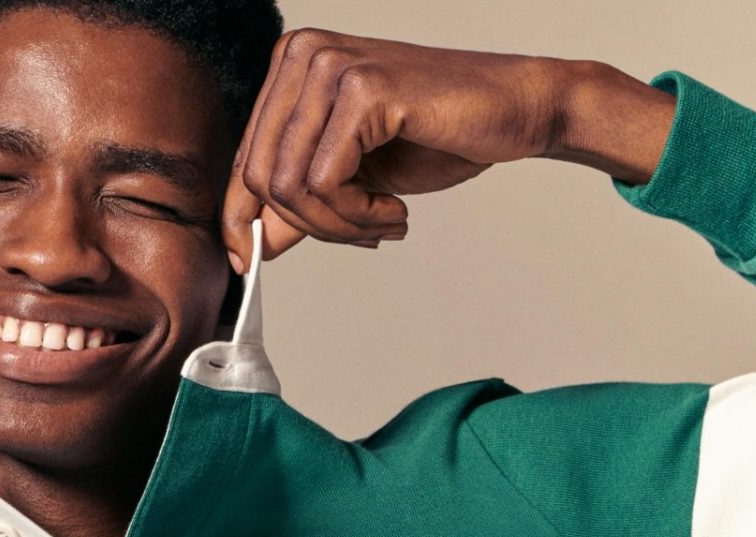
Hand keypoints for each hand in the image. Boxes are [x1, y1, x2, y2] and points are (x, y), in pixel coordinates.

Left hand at [222, 29, 576, 268]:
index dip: (240, 219)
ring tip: (383, 222)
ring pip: (289, 185)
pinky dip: (359, 214)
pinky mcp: (362, 89)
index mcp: (290, 67)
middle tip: (360, 236)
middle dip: (308, 227)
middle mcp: (302, 54)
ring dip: (338, 225)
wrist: (515, 109)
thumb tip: (248, 245)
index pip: (244, 159)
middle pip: (260, 176)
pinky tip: (395, 209)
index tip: (249, 262)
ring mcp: (330, 66)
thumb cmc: (436, 135)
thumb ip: (298, 203)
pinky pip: (325, 182)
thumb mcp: (351, 176)